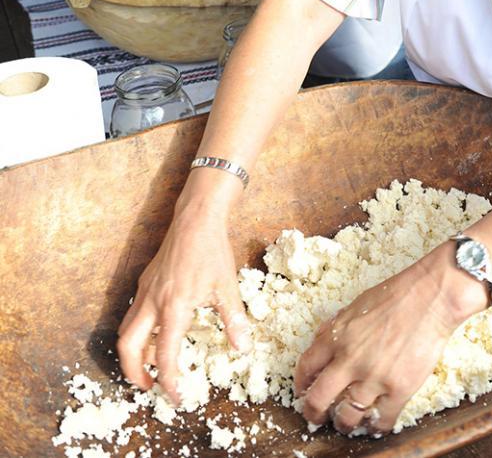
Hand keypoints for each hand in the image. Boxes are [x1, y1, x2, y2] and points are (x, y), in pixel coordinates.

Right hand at [117, 192, 250, 404]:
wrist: (196, 217)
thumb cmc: (212, 250)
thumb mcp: (227, 286)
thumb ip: (234, 320)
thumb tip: (243, 349)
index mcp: (174, 307)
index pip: (165, 354)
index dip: (170, 380)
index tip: (177, 397)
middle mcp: (153, 301)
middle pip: (128, 347)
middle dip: (133, 373)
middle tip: (149, 386)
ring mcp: (145, 290)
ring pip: (125, 330)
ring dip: (133, 353)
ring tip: (151, 364)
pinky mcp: (145, 281)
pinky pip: (132, 314)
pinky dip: (137, 331)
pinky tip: (156, 332)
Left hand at [294, 243, 485, 435]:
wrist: (429, 298)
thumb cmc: (395, 296)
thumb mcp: (356, 305)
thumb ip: (336, 325)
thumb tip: (320, 339)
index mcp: (336, 336)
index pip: (306, 366)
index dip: (301, 384)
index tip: (303, 391)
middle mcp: (350, 359)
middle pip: (319, 398)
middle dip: (314, 413)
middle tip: (316, 418)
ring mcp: (374, 377)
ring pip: (348, 416)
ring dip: (344, 424)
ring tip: (346, 424)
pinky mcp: (399, 389)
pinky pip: (382, 420)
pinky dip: (376, 427)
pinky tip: (375, 426)